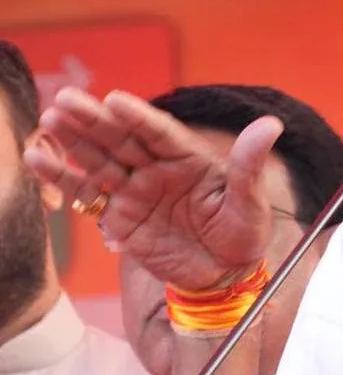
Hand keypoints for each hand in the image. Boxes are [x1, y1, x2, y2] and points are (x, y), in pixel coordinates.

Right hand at [25, 87, 283, 290]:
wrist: (225, 275)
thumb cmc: (243, 232)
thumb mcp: (251, 200)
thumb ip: (249, 165)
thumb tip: (271, 125)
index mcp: (190, 157)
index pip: (160, 131)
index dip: (138, 116)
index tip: (116, 100)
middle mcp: (159, 167)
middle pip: (122, 138)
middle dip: (94, 120)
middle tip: (65, 100)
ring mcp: (136, 190)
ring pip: (100, 159)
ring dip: (73, 141)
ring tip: (48, 120)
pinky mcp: (119, 215)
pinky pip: (89, 193)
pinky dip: (64, 177)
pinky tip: (39, 159)